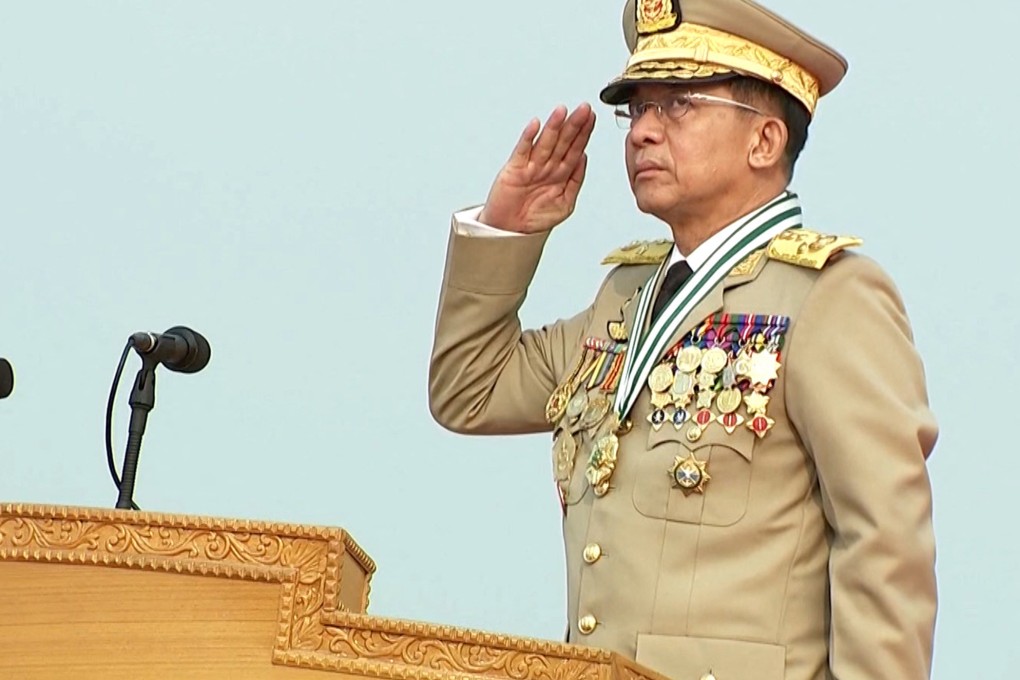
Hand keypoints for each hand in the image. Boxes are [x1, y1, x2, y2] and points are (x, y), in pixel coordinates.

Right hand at [478, 103, 595, 233]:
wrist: (512, 233)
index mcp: (561, 173)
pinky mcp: (514, 169)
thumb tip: (584, 158)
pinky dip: (528, 137)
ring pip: (545, 142)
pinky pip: (522, 150)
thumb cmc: (536, 219)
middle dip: (574, 125)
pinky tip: (536, 125)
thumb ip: (576, 181)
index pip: (575, 148)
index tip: (592, 118)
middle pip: (563, 142)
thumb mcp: (565, 204)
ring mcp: (531, 166)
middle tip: (584, 109)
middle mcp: (547, 166)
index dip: (584, 133)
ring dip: (554, 126)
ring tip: (562, 111)